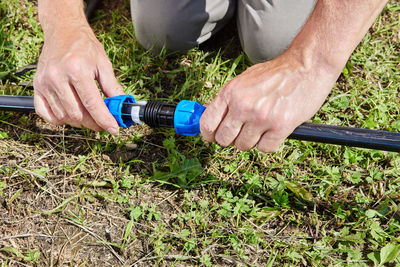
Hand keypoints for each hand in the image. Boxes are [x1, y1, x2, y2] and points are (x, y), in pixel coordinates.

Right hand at [33, 24, 123, 133]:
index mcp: (76, 70)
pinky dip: (59, 119)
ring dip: (78, 121)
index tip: (114, 129)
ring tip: (88, 114)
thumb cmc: (85, 47)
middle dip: (93, 123)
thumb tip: (122, 107)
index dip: (104, 120)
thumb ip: (113, 88)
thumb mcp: (104, 64)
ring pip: (63, 117)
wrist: (63, 31)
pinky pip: (45, 114)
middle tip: (102, 121)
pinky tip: (70, 113)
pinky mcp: (36, 87)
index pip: (92, 104)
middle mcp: (57, 77)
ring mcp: (44, 83)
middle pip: (77, 114)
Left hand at [200, 51, 339, 152]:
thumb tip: (208, 116)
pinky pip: (265, 148)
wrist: (306, 66)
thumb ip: (227, 99)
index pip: (207, 123)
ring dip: (251, 140)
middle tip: (241, 132)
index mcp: (230, 92)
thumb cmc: (275, 74)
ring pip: (243, 146)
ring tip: (262, 126)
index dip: (208, 134)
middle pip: (223, 139)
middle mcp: (243, 105)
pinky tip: (274, 130)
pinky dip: (268, 143)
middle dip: (231, 139)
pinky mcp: (280, 127)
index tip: (212, 137)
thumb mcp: (244, 80)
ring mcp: (261, 117)